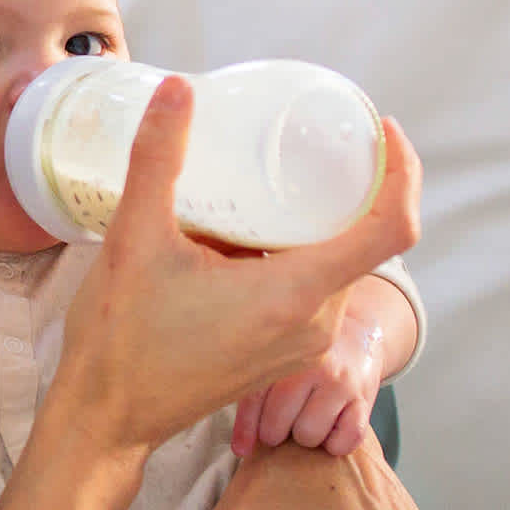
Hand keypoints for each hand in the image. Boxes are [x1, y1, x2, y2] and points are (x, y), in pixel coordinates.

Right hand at [51, 78, 422, 457]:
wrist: (106, 418)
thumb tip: (177, 92)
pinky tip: (247, 236)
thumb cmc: (122, 341)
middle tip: (314, 144)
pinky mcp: (281, 356)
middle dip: (351, 190)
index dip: (402, 172)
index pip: (391, 229)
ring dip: (316, 226)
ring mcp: (300, 346)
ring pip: (336, 268)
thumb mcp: (135, 238)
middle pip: (365, 242)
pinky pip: (312, 294)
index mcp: (295, 294)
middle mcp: (313, 325)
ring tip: (275, 185)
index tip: (381, 132)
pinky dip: (296, 257)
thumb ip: (158, 159)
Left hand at [231, 304, 385, 458]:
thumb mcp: (277, 371)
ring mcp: (340, 383)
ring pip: (309, 436)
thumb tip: (241, 451)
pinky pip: (345, 441)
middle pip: (277, 426)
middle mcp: (312, 366)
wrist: (358, 334)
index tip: (243, 448)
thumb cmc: (308, 361)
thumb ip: (253, 405)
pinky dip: (337, 444)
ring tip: (311, 419)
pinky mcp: (364, 400)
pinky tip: (334, 427)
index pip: (253, 400)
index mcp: (282, 354)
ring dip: (308, 437)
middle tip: (287, 420)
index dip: (246, 428)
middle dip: (277, 433)